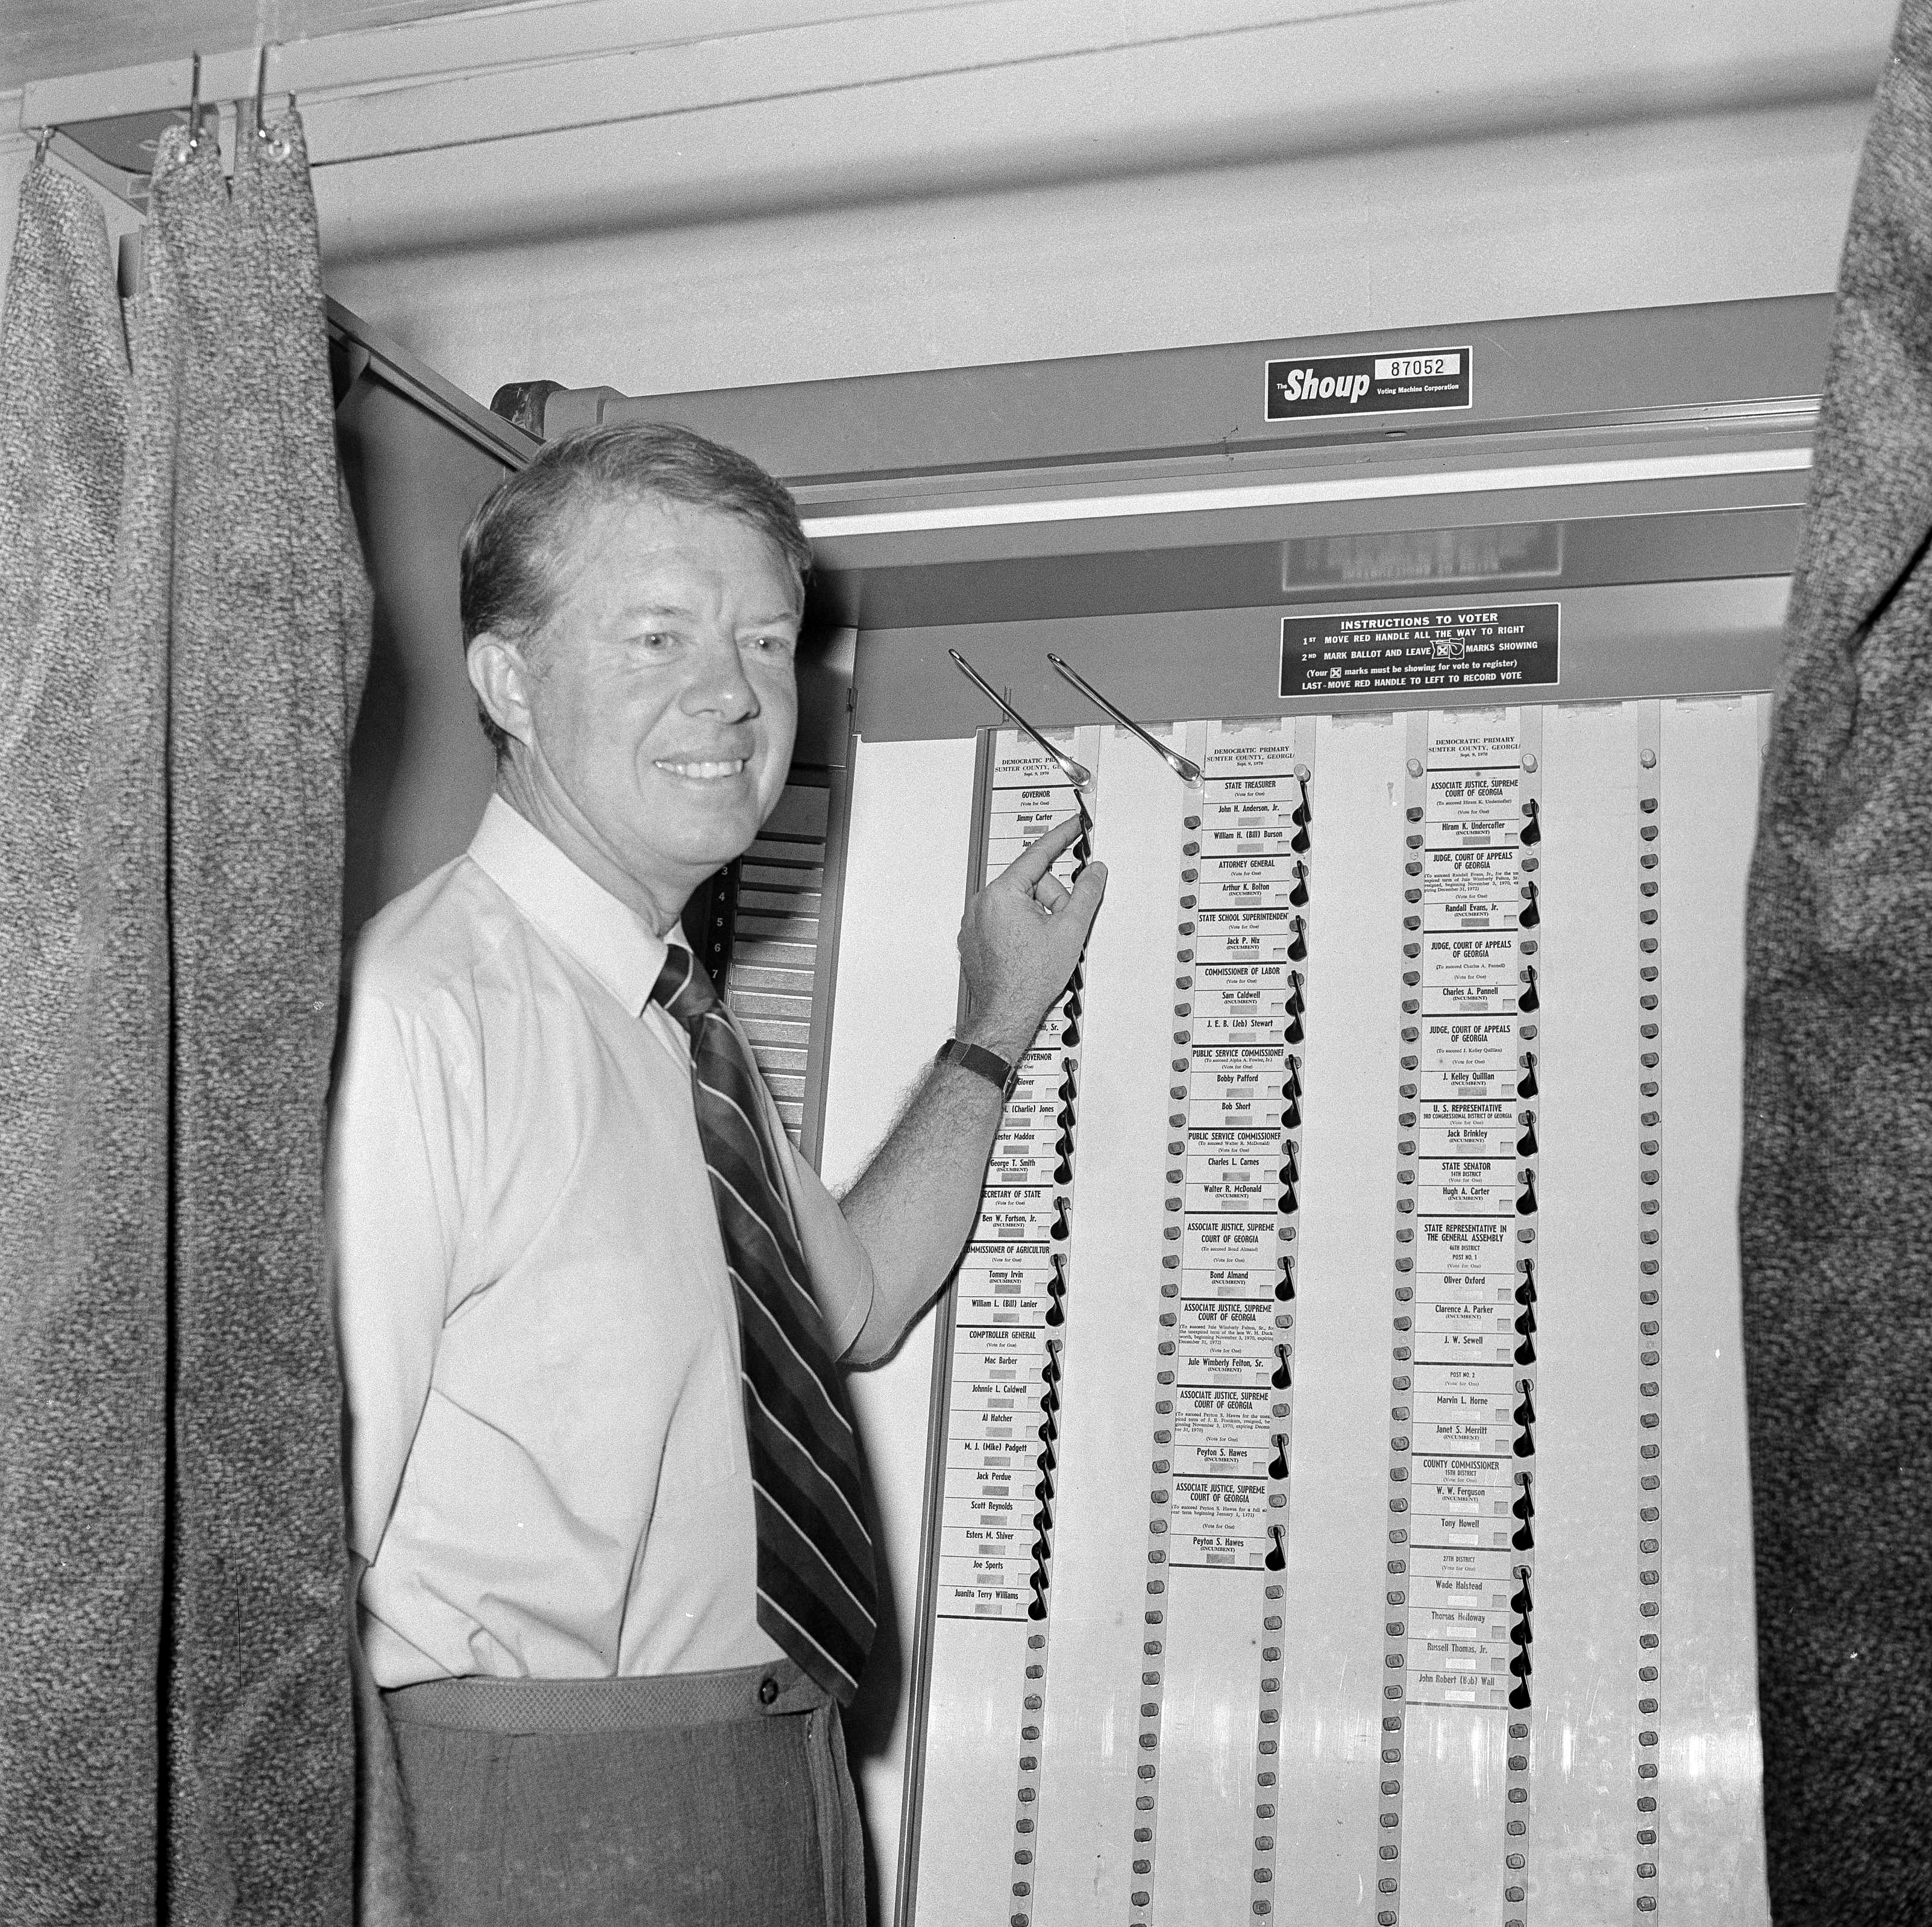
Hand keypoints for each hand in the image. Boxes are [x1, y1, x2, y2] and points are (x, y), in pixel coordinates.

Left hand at [955, 814, 1107, 1060]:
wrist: (1005, 1014)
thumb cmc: (1028, 980)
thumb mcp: (1070, 930)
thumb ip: (1087, 894)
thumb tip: (1095, 872)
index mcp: (1002, 894)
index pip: (1037, 854)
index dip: (1061, 837)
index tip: (1072, 825)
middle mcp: (982, 903)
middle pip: (1031, 884)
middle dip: (1052, 902)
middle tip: (1060, 928)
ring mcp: (975, 922)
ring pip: (1019, 904)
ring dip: (1038, 918)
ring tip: (1044, 947)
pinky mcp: (974, 938)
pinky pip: (1004, 921)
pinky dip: (1021, 930)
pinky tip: (1029, 952)